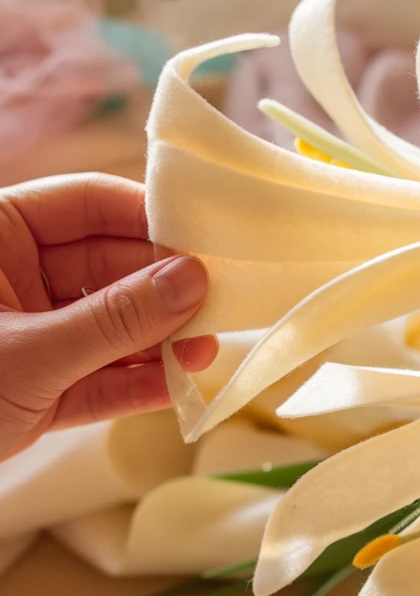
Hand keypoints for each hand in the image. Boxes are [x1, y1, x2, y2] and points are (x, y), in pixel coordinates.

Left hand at [0, 174, 216, 459]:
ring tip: (206, 351)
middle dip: (164, 287)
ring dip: (158, 341)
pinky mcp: (38, 390)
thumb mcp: (30, 353)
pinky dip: (136, 383)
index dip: (150, 218)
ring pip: (109, 325)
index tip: (208, 239)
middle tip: (223, 301)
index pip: (87, 205)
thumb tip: (191, 281)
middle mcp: (14, 277)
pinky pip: (98, 378)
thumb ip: (115, 320)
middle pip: (109, 267)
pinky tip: (179, 385)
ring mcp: (29, 334)